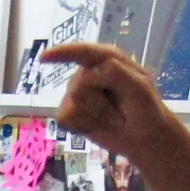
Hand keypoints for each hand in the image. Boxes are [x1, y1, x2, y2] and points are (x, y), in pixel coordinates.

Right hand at [42, 42, 186, 162]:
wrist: (144, 138)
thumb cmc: (146, 109)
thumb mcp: (140, 88)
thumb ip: (118, 74)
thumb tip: (89, 73)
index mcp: (107, 59)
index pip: (82, 52)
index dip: (62, 53)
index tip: (43, 59)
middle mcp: (88, 73)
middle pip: (78, 86)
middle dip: (101, 104)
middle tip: (120, 112)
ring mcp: (76, 93)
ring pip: (72, 104)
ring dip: (96, 117)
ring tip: (112, 118)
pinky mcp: (70, 113)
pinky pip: (65, 118)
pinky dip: (84, 126)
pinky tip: (98, 126)